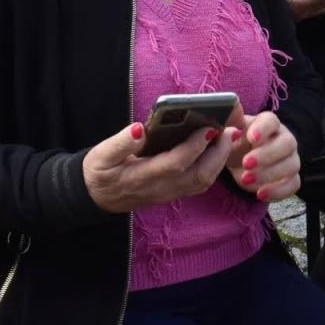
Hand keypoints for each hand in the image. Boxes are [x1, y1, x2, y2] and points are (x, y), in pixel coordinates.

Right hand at [83, 119, 236, 213]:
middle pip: (199, 176)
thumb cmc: (99, 172)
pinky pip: (200, 184)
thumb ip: (120, 143)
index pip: (176, 163)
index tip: (210, 127)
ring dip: (220, 160)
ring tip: (227, 137)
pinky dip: (214, 166)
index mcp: (141, 177)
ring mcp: (169, 194)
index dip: (195, 145)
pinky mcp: (174, 194)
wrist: (95, 198)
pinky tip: (217, 149)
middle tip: (229, 130)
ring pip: (204, 182)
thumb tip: (139, 129)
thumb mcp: (100, 156)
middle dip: (219, 153)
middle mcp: (160, 188)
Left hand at [223, 111, 300, 202]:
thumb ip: (228, 120)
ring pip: (291, 165)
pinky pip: (293, 185)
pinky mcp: (291, 178)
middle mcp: (284, 139)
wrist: (241, 161)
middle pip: (288, 143)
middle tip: (246, 163)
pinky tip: (260, 195)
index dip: (263, 129)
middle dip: (267, 155)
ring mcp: (290, 159)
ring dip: (270, 174)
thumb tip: (228, 105)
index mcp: (268, 124)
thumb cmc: (235, 142)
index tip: (250, 138)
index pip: (272, 121)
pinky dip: (278, 191)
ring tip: (245, 180)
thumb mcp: (227, 132)